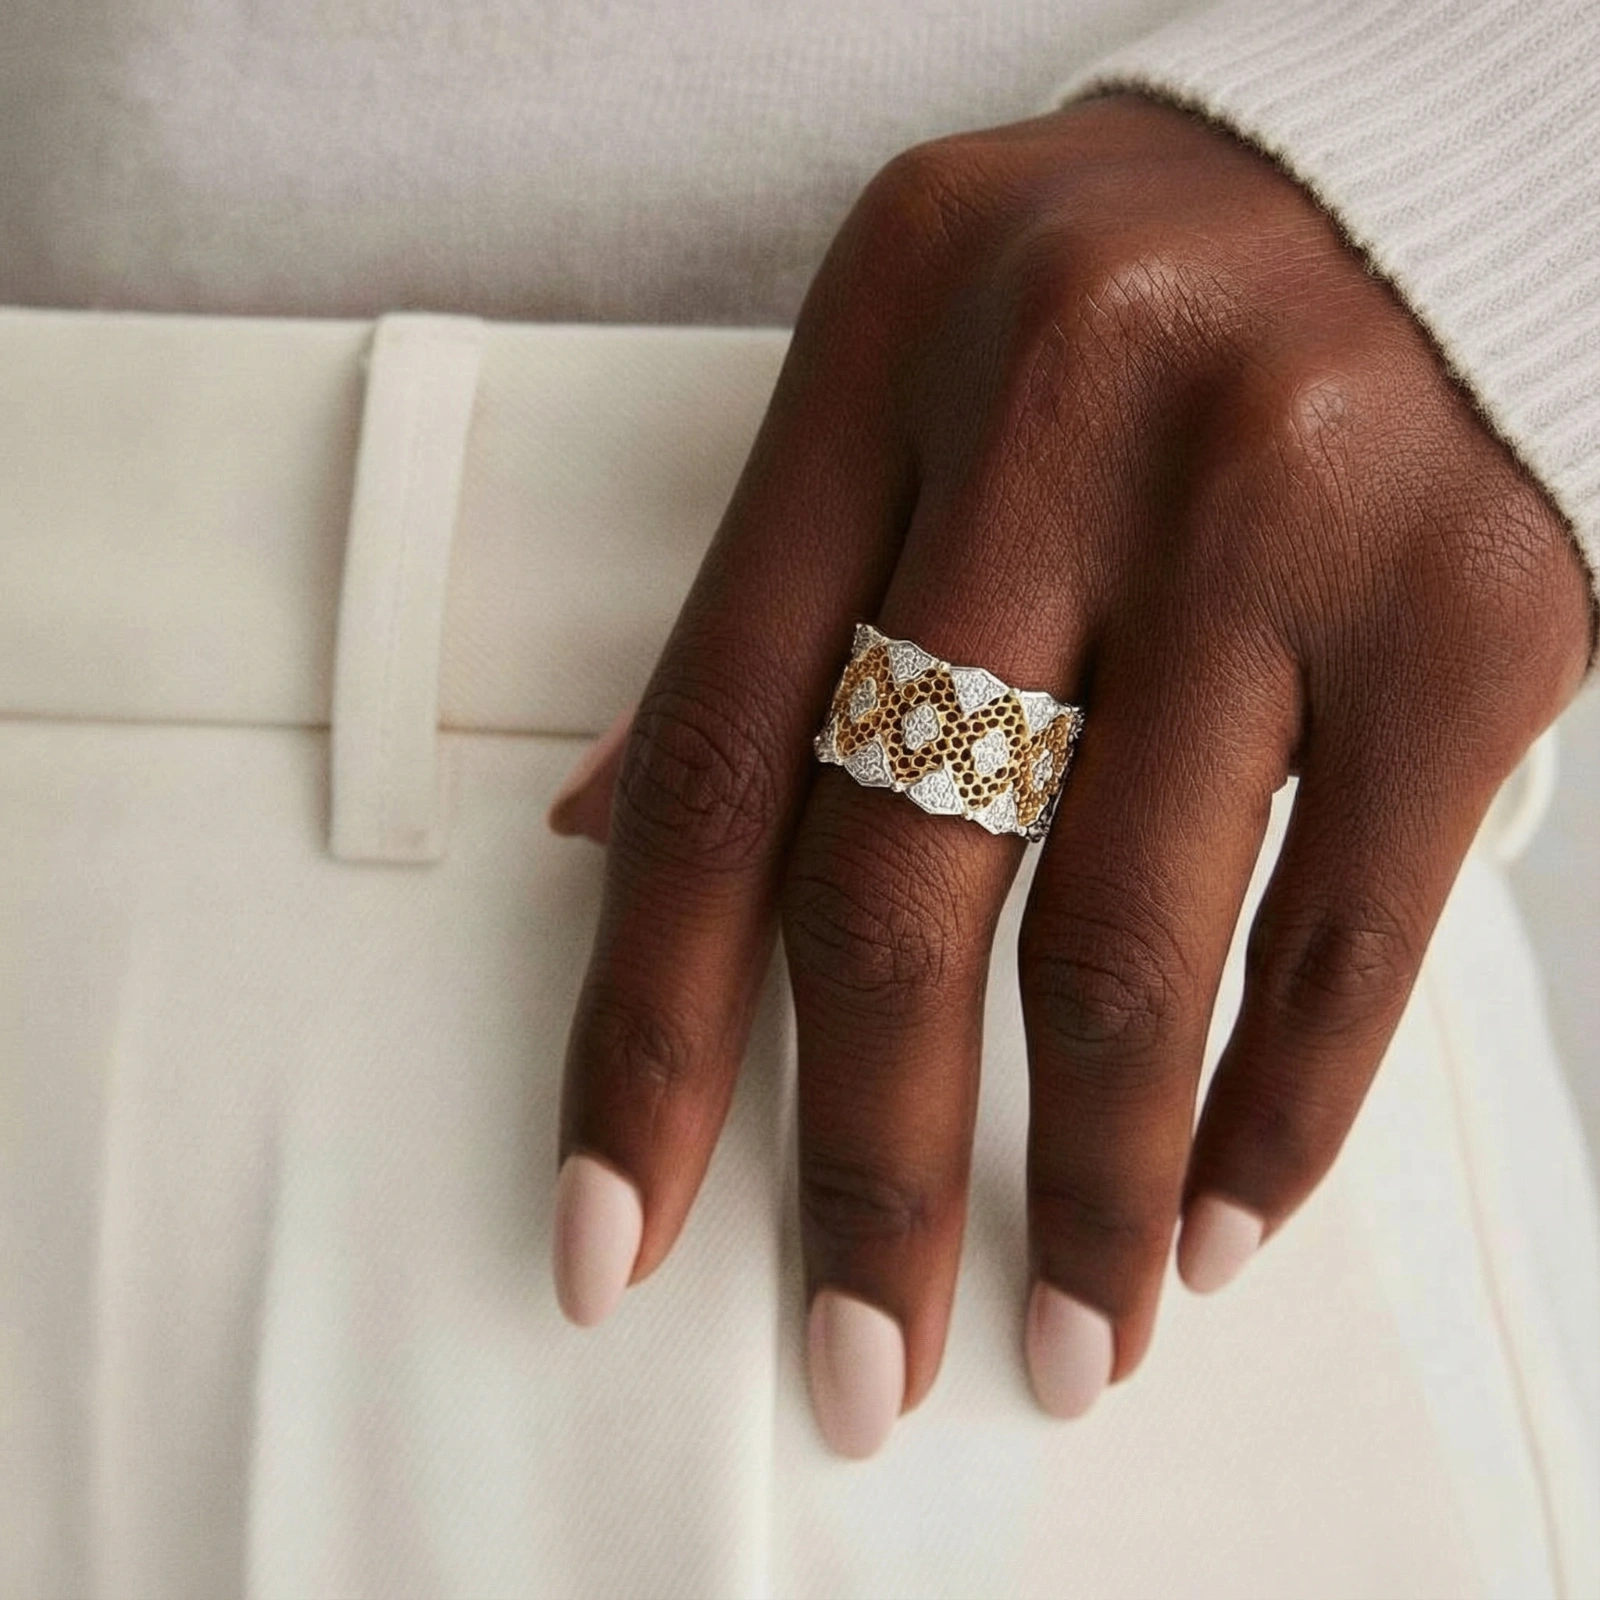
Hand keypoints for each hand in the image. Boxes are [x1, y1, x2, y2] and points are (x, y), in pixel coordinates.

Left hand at [547, 95, 1592, 1456]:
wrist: (1414, 184)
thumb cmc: (1116, 316)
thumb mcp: (901, 385)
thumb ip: (766, 608)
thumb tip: (602, 833)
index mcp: (879, 353)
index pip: (712, 749)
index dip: (646, 1023)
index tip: (614, 1226)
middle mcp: (1065, 413)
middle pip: (902, 870)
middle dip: (865, 1163)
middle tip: (857, 1354)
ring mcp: (1280, 510)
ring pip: (1128, 936)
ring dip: (1079, 1180)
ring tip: (1064, 1328)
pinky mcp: (1472, 613)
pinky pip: (1345, 934)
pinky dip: (1271, 1115)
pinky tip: (1210, 1219)